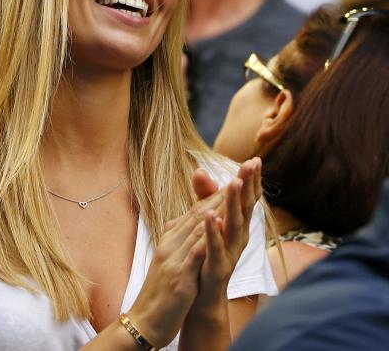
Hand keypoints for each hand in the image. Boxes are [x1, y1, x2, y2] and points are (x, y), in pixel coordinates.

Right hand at [125, 190, 226, 346]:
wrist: (143, 320)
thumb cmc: (159, 294)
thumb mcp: (169, 263)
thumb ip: (178, 243)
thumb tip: (184, 227)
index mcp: (170, 241)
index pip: (195, 214)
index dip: (215, 197)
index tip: (234, 181)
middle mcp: (170, 245)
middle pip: (198, 215)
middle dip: (220, 195)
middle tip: (240, 176)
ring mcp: (173, 259)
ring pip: (197, 229)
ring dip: (217, 208)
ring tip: (234, 192)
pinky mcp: (178, 276)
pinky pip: (194, 254)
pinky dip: (207, 238)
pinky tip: (220, 227)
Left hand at [192, 159, 261, 306]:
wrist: (201, 296)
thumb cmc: (206, 255)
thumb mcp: (207, 222)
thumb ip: (205, 198)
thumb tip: (200, 170)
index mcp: (236, 226)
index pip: (247, 199)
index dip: (251, 180)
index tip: (255, 158)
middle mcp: (238, 237)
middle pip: (246, 208)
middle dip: (248, 185)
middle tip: (252, 164)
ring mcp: (230, 252)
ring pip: (234, 224)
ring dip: (234, 203)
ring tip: (234, 183)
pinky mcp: (217, 267)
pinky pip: (215, 247)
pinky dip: (213, 231)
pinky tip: (210, 217)